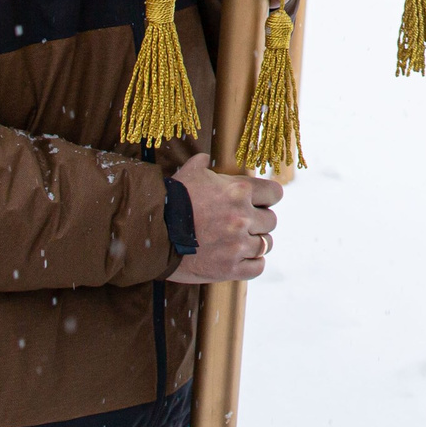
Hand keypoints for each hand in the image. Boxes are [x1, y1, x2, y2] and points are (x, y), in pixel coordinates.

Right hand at [167, 152, 281, 284]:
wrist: (150, 233)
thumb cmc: (170, 201)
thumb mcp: (189, 174)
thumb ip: (203, 164)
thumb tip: (204, 158)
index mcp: (239, 191)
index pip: (275, 194)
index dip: (267, 199)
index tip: (260, 203)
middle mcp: (243, 217)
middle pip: (271, 221)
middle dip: (259, 222)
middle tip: (243, 225)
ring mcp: (237, 245)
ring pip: (266, 245)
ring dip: (255, 243)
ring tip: (239, 242)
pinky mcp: (229, 268)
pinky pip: (258, 267)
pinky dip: (252, 263)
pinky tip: (240, 259)